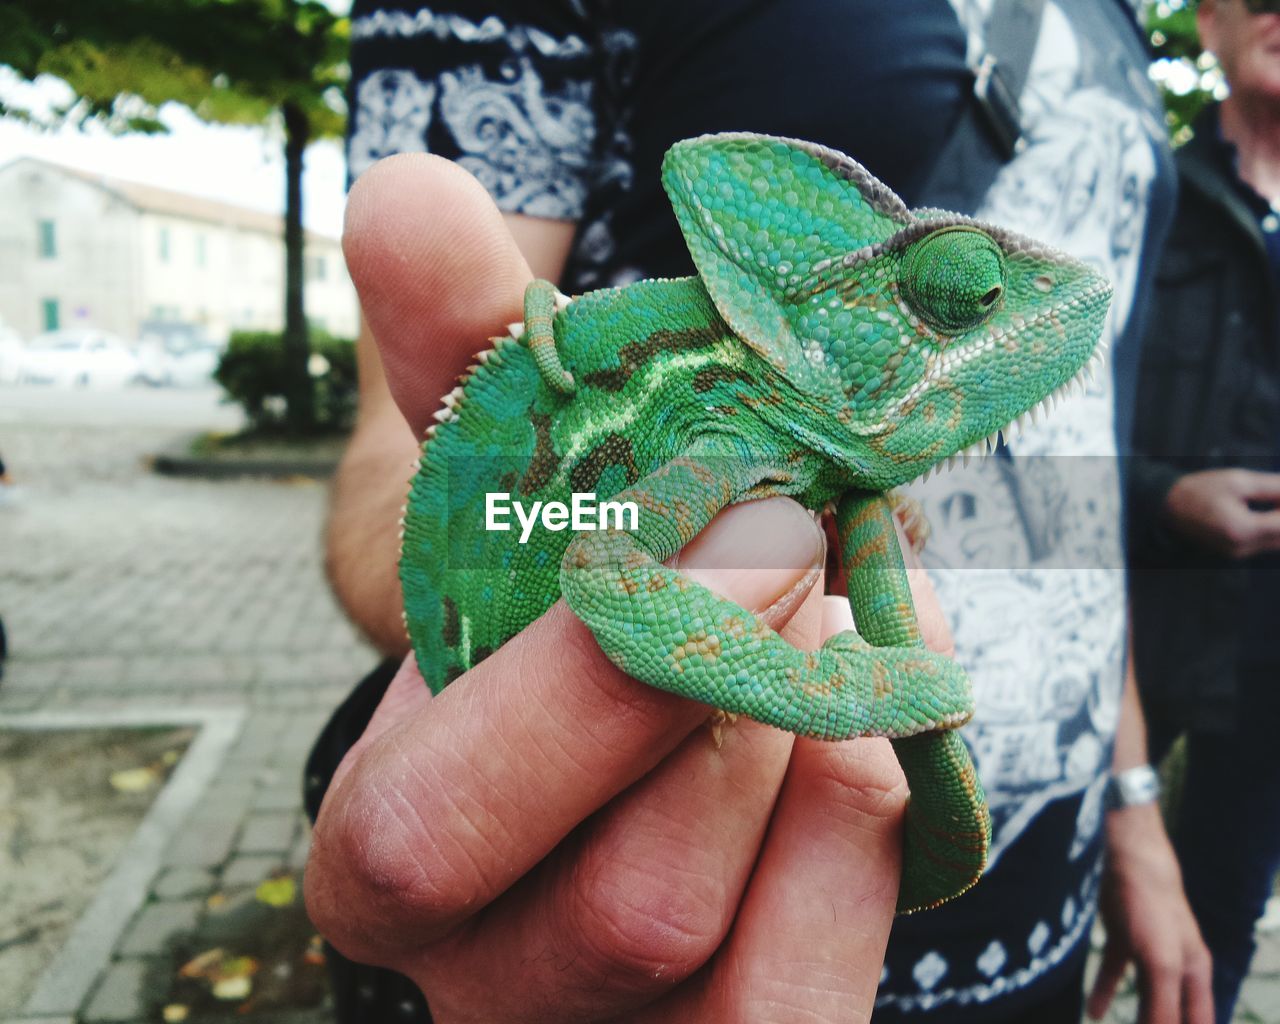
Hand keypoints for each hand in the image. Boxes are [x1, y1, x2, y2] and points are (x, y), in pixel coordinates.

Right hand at [305, 155, 957, 1020]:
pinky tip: (855, 740)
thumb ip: (466, 361)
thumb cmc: (561, 611)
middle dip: (735, 705)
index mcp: (391, 851)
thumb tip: (407, 193)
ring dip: (805, 750)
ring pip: (724, 945)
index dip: (592, 682)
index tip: (742, 509)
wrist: (643, 732)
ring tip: (818, 620)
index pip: (436, 823)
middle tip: (804, 538)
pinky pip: (804, 1006)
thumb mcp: (517, 494)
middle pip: (620, 903)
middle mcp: (480, 975)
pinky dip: (857, 851)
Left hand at [1086, 804, 1212, 1023]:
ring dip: (1135, 1017)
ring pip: (1144, 994)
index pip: (1198, 1020)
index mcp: (1194, 973)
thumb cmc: (1152, 908)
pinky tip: (1091, 1012)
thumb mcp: (1161, 963)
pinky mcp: (1123, 937)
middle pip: (1171, 1010)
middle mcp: (1176, 964)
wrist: (1126, 858)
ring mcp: (1149, 950)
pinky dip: (1104, 992)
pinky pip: (1115, 973)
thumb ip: (1164, 1004)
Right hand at [1164, 467, 1279, 557]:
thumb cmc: (1201, 490)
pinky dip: (1271, 530)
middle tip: (1278, 496)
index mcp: (1243, 529)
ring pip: (1276, 542)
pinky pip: (1263, 544)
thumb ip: (1274, 486)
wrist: (1169, 506)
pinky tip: (1269, 513)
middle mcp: (1241, 547)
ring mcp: (1237, 553)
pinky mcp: (1234, 552)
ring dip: (1279, 524)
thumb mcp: (1238, 481)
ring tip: (1274, 502)